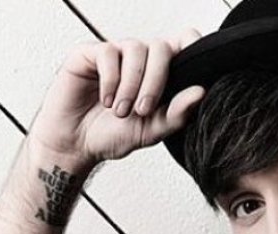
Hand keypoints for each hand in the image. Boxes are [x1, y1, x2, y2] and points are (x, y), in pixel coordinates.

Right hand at [28, 29, 204, 172]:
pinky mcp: (89, 54)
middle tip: (142, 111)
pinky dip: (110, 80)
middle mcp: (139, 60)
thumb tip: (200, 92)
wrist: (77, 145)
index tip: (193, 71)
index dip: (193, 47)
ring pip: (136, 49)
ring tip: (119, 111)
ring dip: (131, 85)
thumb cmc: (113, 135)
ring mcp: (115, 54)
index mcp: (159, 74)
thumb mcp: (151, 130)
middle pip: (161, 48)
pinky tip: (105, 100)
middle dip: (155, 82)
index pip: (183, 44)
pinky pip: (108, 53)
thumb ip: (177, 114)